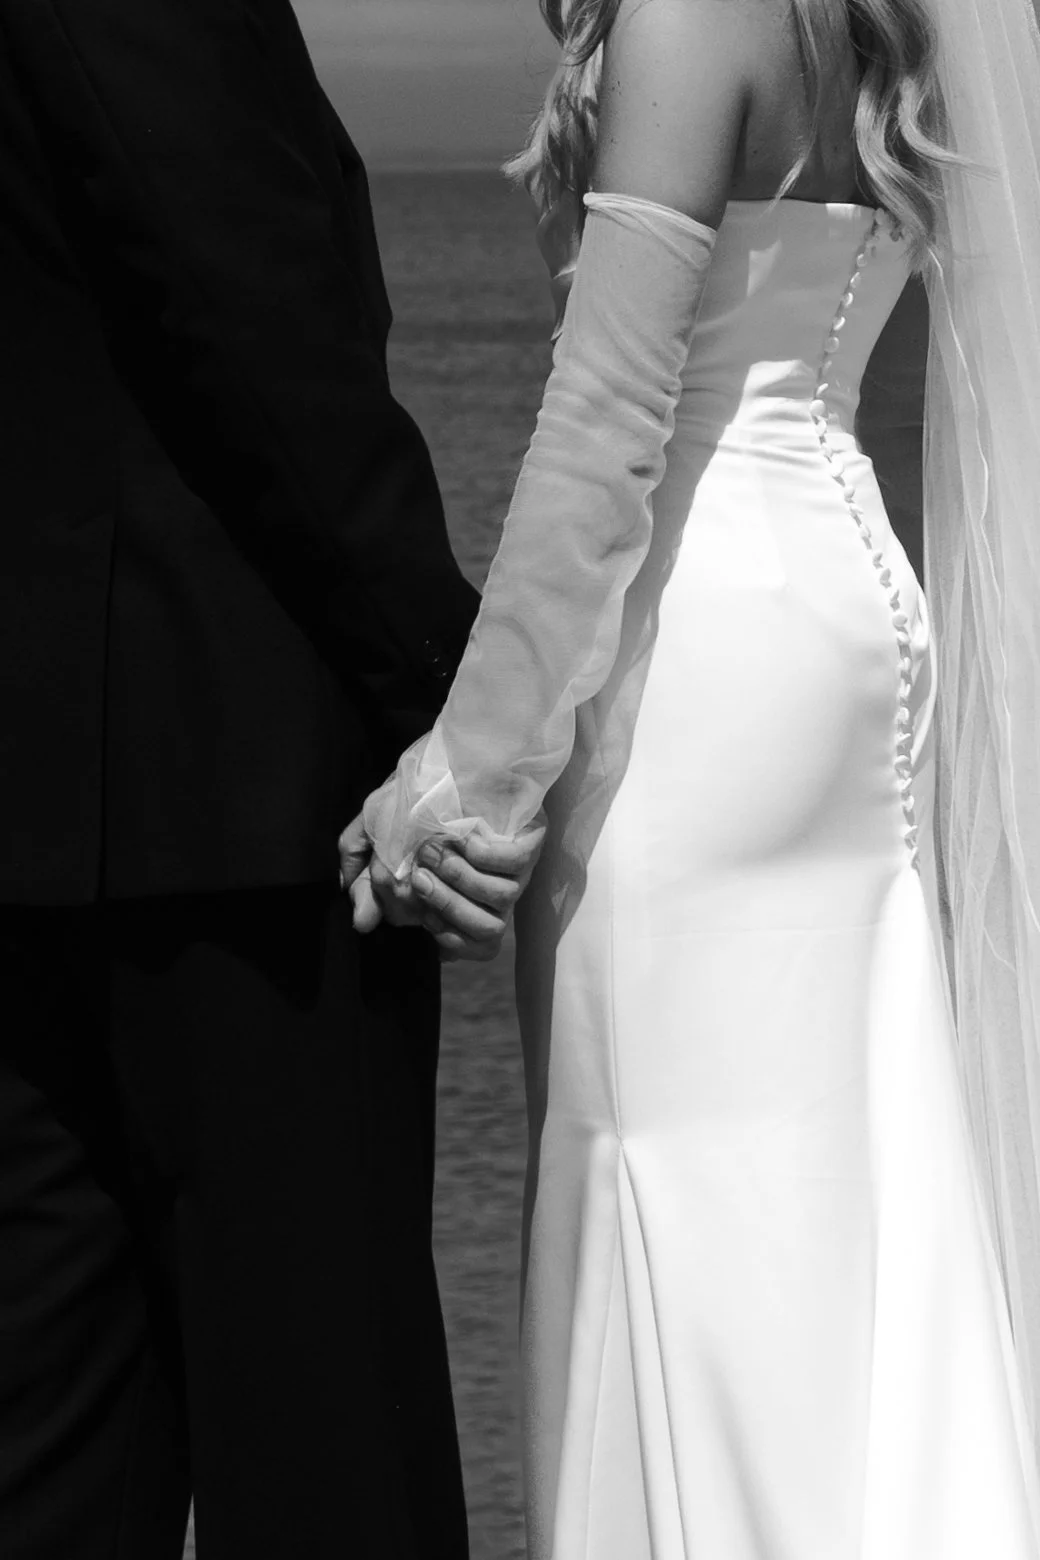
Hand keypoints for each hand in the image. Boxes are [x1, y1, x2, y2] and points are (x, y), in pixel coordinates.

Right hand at [338, 810, 546, 960]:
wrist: (442, 758)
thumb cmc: (411, 802)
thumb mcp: (377, 841)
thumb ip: (365, 883)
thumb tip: (362, 922)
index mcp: (463, 902)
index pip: (469, 945)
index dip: (444, 935)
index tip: (416, 908)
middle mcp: (492, 893)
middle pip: (487, 931)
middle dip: (447, 906)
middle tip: (418, 875)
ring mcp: (514, 869)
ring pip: (502, 898)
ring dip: (462, 878)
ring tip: (434, 850)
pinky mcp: (529, 840)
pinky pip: (515, 863)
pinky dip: (485, 853)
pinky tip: (463, 836)